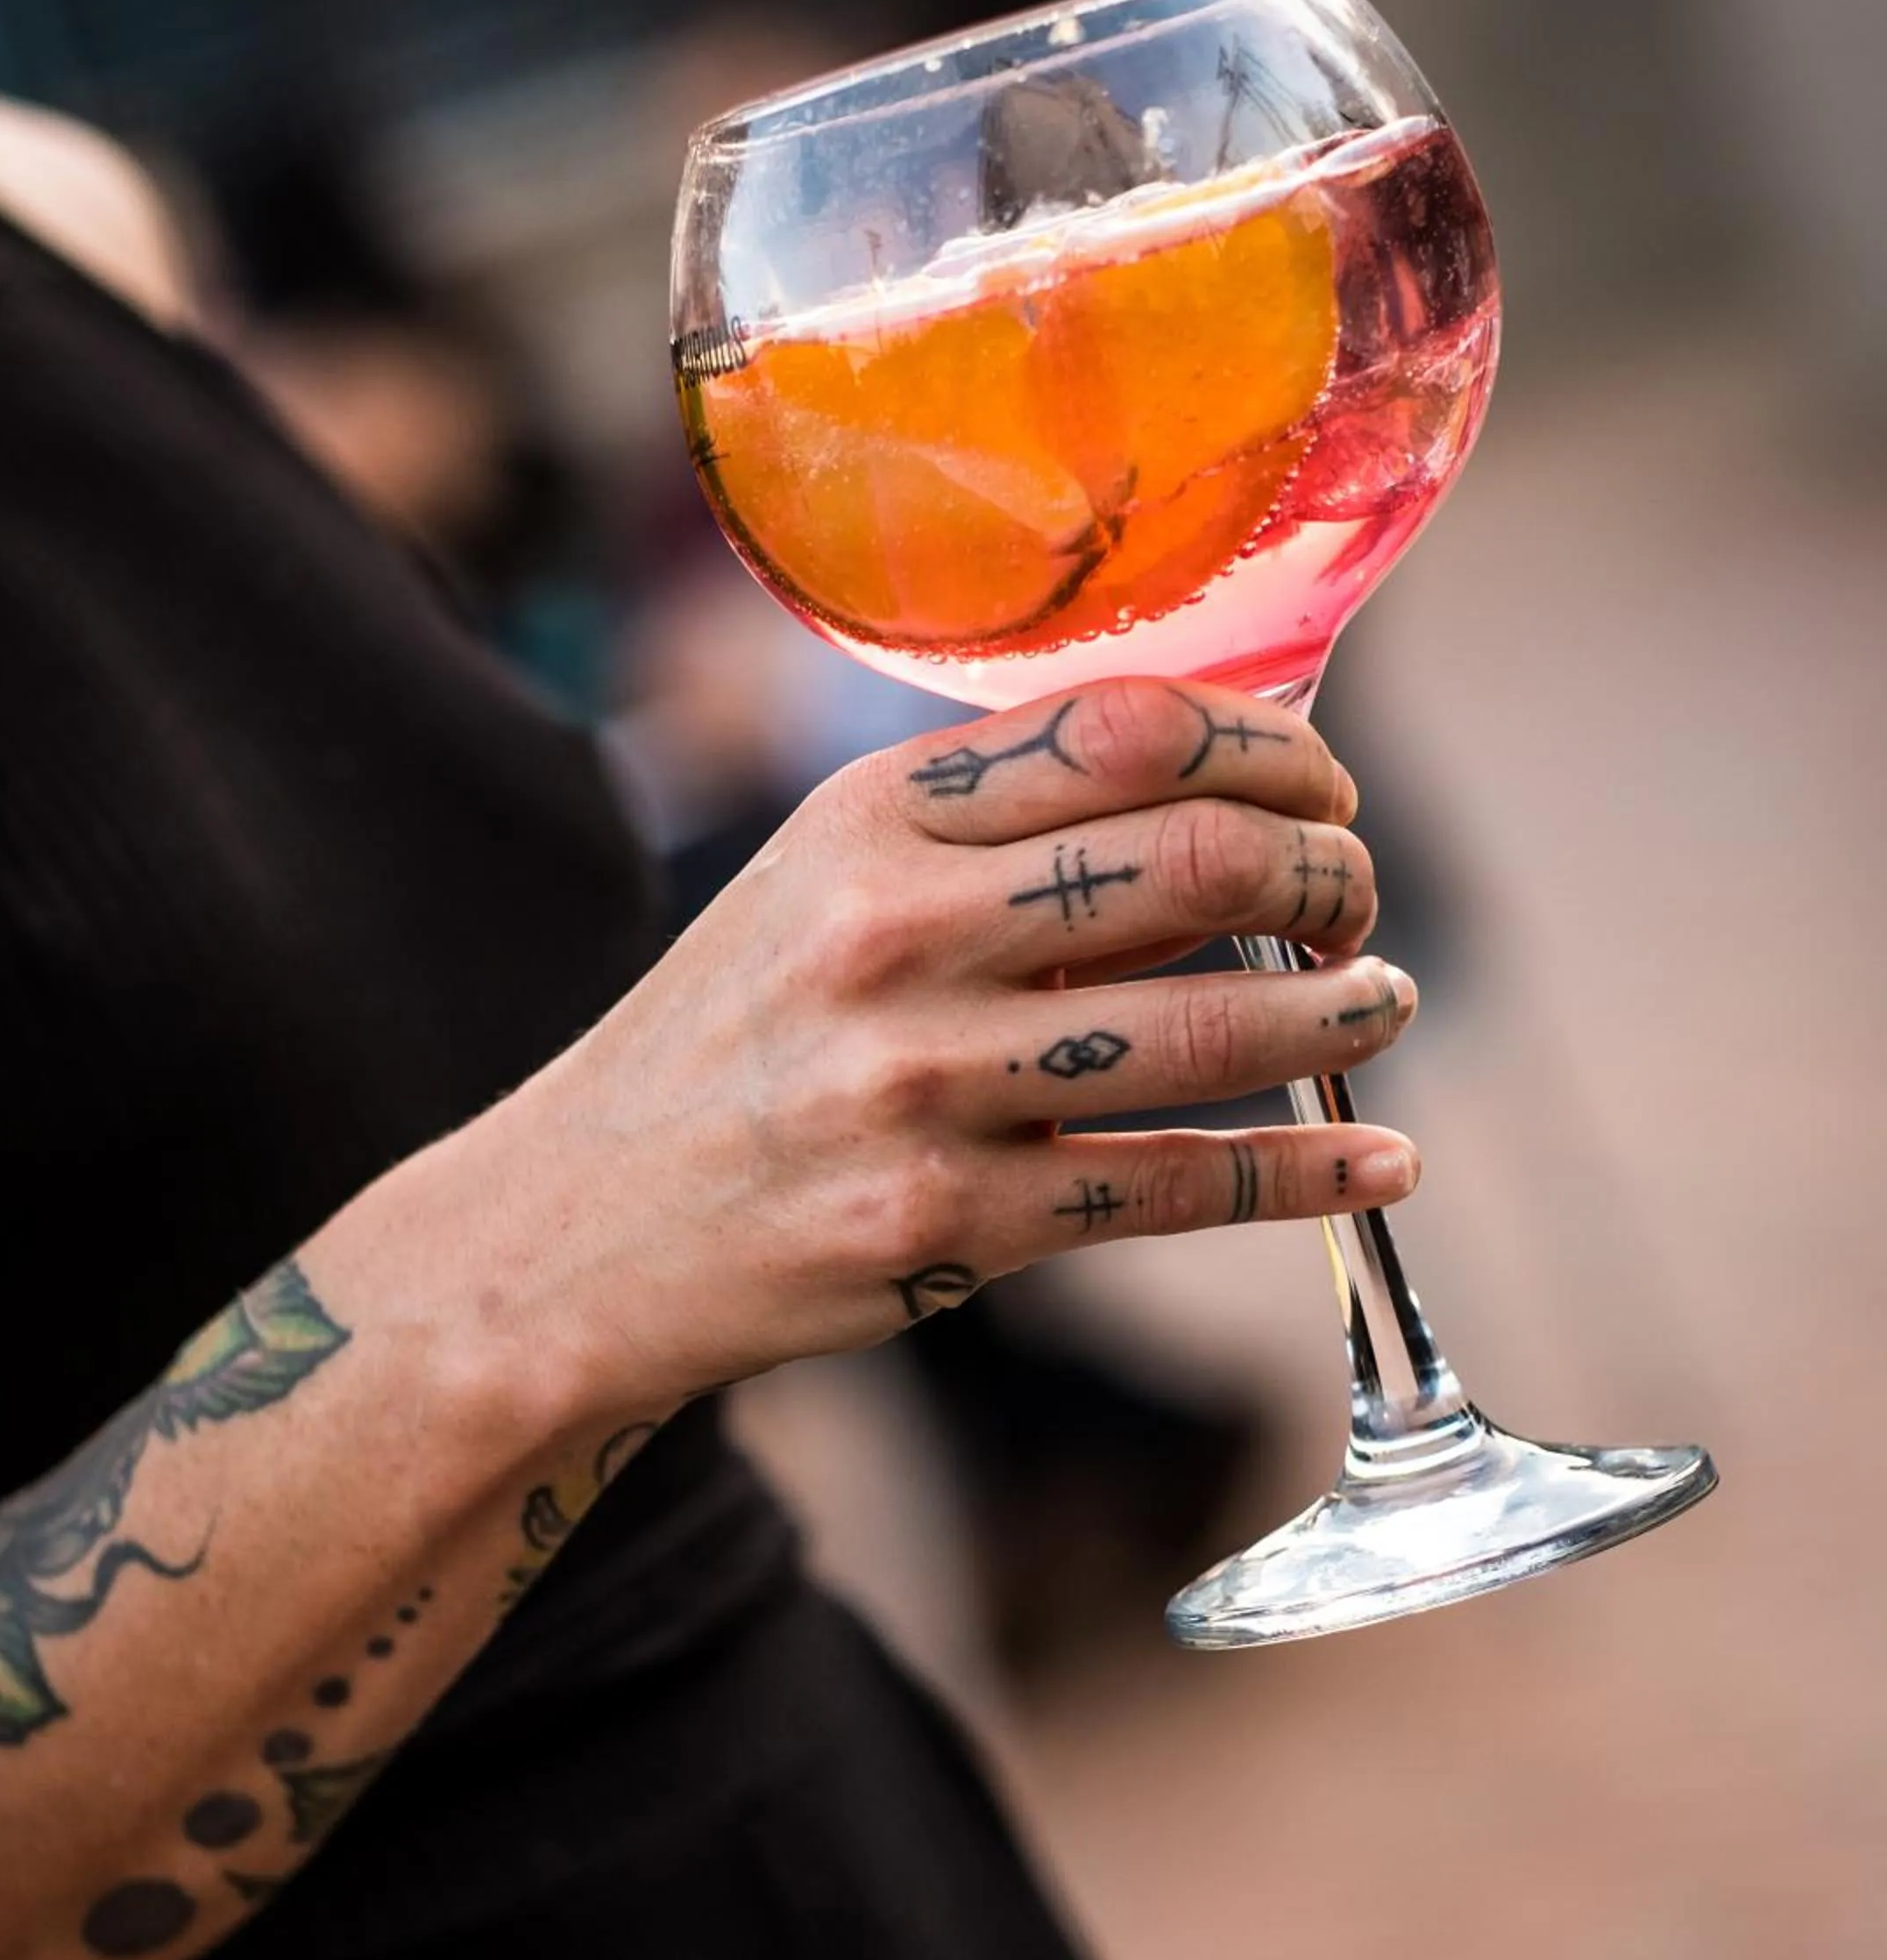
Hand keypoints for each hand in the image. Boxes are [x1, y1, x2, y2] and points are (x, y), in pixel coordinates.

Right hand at [404, 680, 1420, 1418]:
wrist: (577, 1229)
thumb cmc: (728, 1040)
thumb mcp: (818, 889)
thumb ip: (990, 839)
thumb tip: (1220, 813)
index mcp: (869, 821)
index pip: (1129, 730)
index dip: (1271, 747)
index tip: (1324, 785)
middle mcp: (896, 936)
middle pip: (1197, 861)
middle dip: (1329, 874)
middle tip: (1356, 900)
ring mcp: (923, 1087)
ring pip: (1213, 1026)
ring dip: (1345, 1010)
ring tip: (1382, 1000)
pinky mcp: (950, 1225)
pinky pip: (1175, 1186)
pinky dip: (1303, 1171)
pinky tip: (1377, 1160)